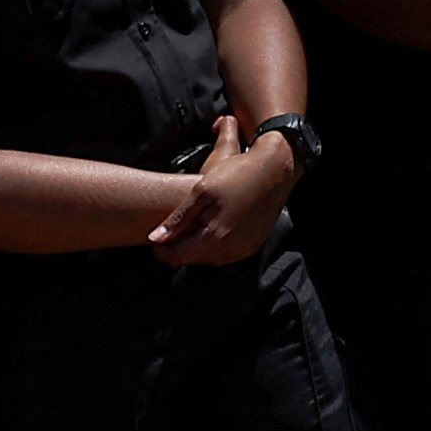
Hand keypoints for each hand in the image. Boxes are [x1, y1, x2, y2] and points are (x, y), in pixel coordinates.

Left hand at [143, 118, 298, 267]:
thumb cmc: (237, 175)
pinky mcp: (252, 246)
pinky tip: (215, 225)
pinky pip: (226, 253)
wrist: (276, 170)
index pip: (175, 258)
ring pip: (208, 258)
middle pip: (191, 260)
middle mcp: (228, 250)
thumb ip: (178, 219)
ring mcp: (242, 250)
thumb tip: (154, 239)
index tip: (156, 239)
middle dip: (180, 247)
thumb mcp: (201, 192)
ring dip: (197, 245)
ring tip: (196, 222)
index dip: (161, 251)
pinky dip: (215, 243)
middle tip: (176, 227)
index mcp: (213, 238)